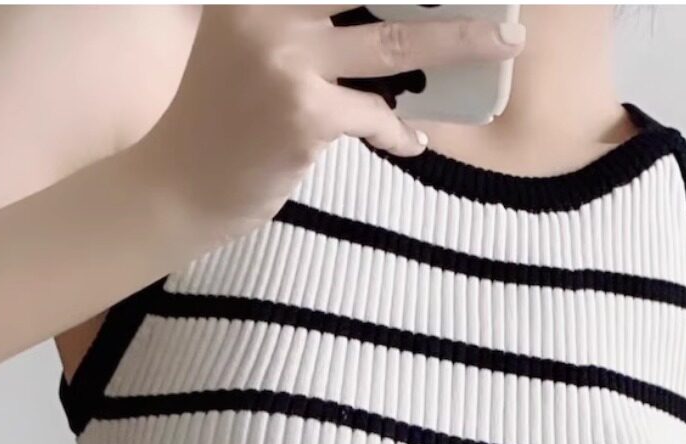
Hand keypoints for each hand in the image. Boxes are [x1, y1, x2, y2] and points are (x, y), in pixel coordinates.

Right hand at [130, 5, 526, 237]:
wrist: (181, 184)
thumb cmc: (226, 114)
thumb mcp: (254, 41)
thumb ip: (311, 21)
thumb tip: (403, 22)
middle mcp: (264, 10)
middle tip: (501, 5)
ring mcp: (283, 61)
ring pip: (393, 43)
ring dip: (458, 44)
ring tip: (504, 40)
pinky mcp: (302, 114)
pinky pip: (379, 116)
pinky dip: (400, 130)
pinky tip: (409, 141)